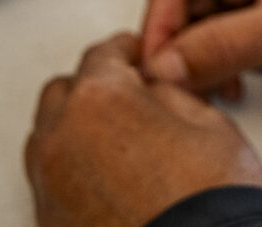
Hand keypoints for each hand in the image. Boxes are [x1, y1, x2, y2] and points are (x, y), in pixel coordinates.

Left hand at [25, 33, 261, 226]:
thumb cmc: (211, 208)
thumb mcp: (212, 126)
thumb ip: (170, 94)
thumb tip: (153, 92)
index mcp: (99, 100)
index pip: (102, 55)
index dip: (126, 52)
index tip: (134, 57)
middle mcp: (62, 140)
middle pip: (64, 94)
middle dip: (93, 91)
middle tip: (128, 101)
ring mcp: (50, 187)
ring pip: (50, 141)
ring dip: (76, 134)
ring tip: (116, 148)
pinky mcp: (51, 225)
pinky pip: (52, 186)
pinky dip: (73, 177)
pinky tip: (108, 185)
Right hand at [139, 0, 261, 97]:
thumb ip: (223, 47)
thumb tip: (168, 64)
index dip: (160, 27)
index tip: (154, 69)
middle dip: (183, 46)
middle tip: (179, 86)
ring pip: (202, 19)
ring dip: (207, 57)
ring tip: (216, 87)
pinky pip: (225, 30)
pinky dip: (226, 58)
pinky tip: (235, 80)